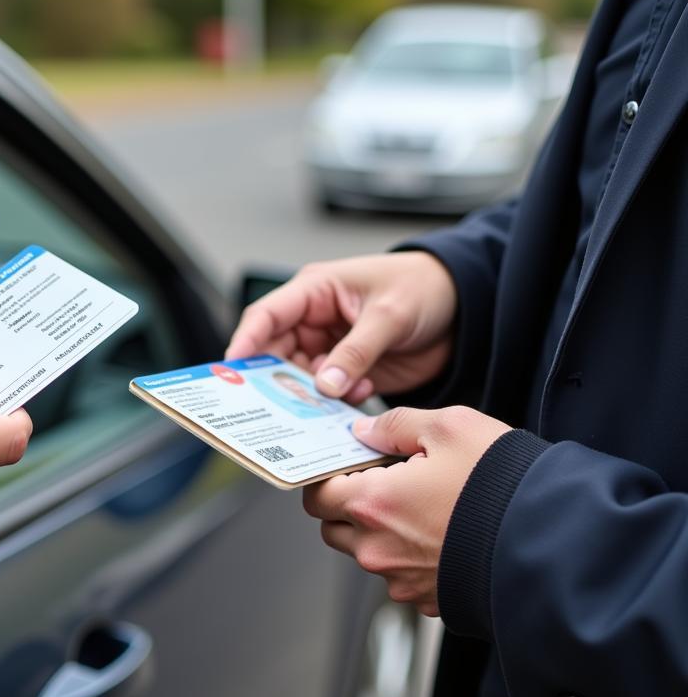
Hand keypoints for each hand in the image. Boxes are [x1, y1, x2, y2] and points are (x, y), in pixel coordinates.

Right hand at [226, 253, 457, 404]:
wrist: (462, 309)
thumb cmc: (422, 288)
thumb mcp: (388, 315)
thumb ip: (356, 352)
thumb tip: (325, 386)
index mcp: (315, 291)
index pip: (267, 316)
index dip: (246, 342)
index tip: (233, 370)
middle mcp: (315, 321)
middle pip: (276, 354)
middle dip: (275, 379)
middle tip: (272, 405)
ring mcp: (330, 348)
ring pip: (301, 379)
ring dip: (311, 396)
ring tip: (324, 408)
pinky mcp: (349, 371)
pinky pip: (329, 394)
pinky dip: (338, 403)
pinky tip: (359, 397)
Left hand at [303, 406, 509, 615]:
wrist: (554, 542)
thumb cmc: (503, 484)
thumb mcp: (450, 428)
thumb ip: (396, 425)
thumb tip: (365, 433)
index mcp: (372, 504)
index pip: (317, 495)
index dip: (329, 476)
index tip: (350, 465)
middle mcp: (378, 549)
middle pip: (334, 527)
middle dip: (349, 505)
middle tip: (385, 482)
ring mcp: (401, 581)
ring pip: (367, 554)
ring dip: (380, 532)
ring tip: (423, 507)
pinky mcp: (427, 600)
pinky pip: (401, 576)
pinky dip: (410, 557)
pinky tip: (443, 534)